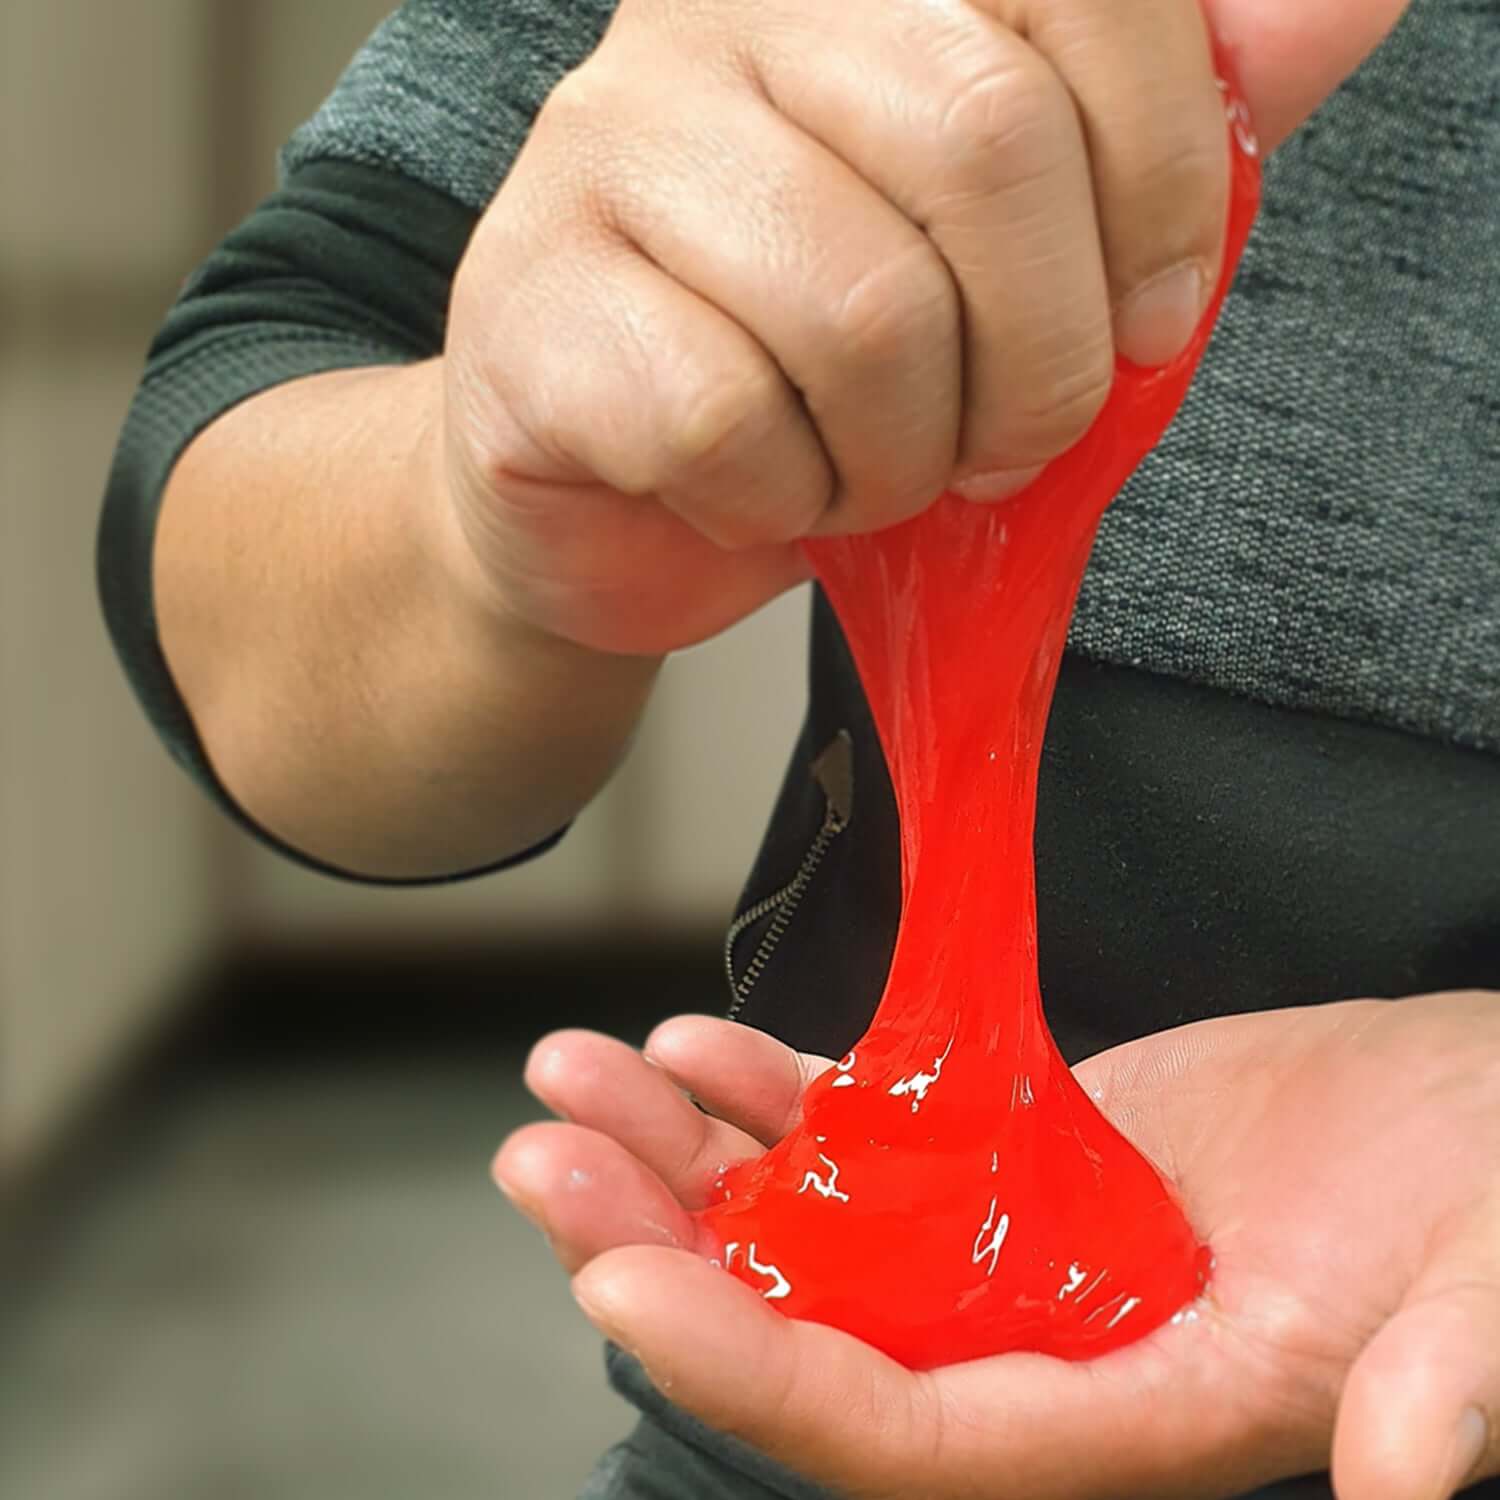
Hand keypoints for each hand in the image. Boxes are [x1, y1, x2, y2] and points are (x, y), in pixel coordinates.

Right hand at [440, 0, 1407, 655]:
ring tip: (873, 474)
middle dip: (1040, 358)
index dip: (1168, 179)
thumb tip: (1342, 7)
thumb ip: (1156, 125)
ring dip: (902, 454)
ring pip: (858, 309)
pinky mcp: (531, 305)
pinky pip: (728, 420)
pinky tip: (767, 493)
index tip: (1154, 318)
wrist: (611, 496)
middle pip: (980, 140)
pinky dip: (783, 502)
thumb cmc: (815, 373)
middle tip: (1009, 440)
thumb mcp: (1008, 250)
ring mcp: (600, 151)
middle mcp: (713, 19)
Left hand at [495, 992, 1499, 1498]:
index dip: (760, 1373)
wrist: (1467, 1113)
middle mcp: (1034, 1345)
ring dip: (677, 1153)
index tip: (619, 1281)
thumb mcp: (1491, 1286)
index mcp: (1130, 1416)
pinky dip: (762, 1093)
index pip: (908, 1435)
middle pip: (806, 1327)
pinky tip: (685, 1045)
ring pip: (802, 1224)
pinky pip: (851, 1133)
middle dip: (660, 1246)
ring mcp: (1002, 1242)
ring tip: (570, 1072)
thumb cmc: (1491, 1199)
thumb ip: (1449, 1378)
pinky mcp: (1000, 1147)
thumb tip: (1410, 1483)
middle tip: (543, 1154)